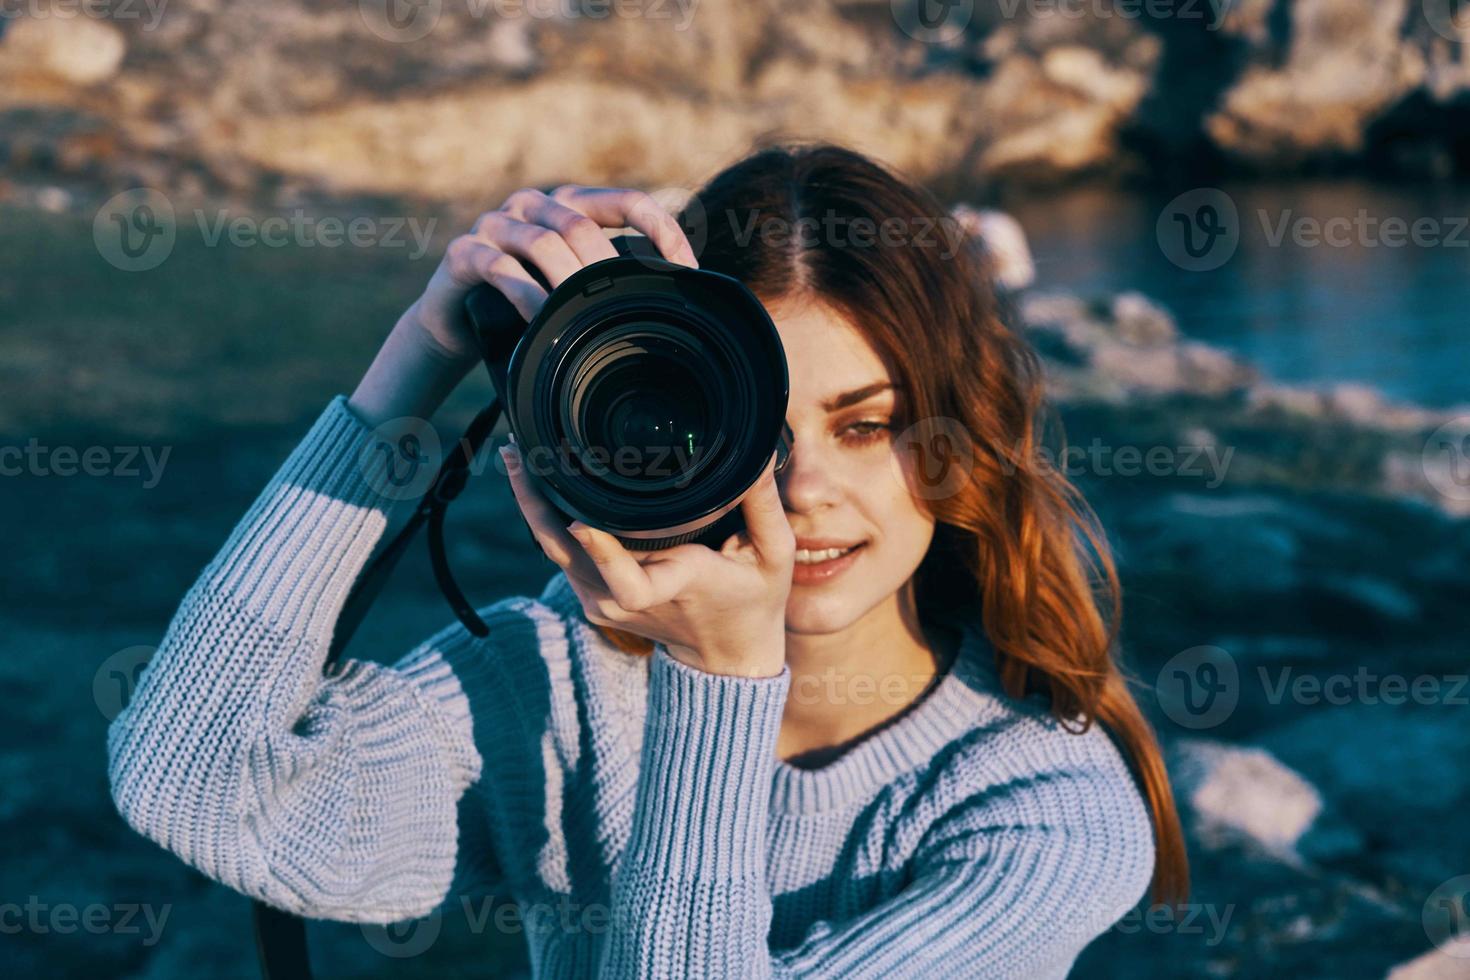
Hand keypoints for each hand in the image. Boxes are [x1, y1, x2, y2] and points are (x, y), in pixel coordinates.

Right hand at [409, 185, 699, 361]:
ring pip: (544, 244)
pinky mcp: (464, 253)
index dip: (661, 230)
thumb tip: (678, 303)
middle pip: (582, 226)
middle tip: (624, 310)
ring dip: (569, 285)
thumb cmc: (527, 303)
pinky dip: (528, 297)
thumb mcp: (574, 288)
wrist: (456, 323)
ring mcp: (496, 224)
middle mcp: (534, 204)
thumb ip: (612, 282)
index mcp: (570, 204)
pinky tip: (542, 321)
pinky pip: (501, 269)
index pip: (628, 201)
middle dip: (606, 270)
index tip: (687, 270)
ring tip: (585, 320)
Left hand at [501, 443, 793, 677]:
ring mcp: (605, 602)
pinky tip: (538, 483)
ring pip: (554, 552)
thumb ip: (763, 506)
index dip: (601, 551)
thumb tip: (755, 458)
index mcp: (675, 584)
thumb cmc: (755, 598)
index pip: (629, 580)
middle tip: (519, 453)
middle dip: (539, 504)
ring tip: (518, 456)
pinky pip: (561, 557)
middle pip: (569, 554)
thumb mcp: (775, 554)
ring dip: (533, 505)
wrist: (728, 655)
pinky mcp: (594, 600)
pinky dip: (546, 522)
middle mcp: (629, 598)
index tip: (578, 519)